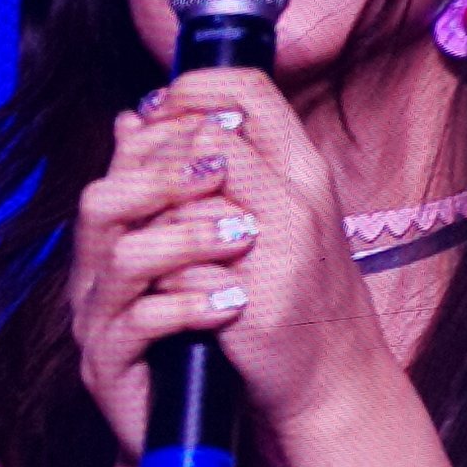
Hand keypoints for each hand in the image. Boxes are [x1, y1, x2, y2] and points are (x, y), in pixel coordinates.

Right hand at [70, 103, 262, 456]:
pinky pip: (137, 326)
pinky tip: (232, 301)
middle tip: (223, 172)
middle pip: (101, 201)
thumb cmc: (205, 332)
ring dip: (185, 240)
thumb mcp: (205, 256)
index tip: (227, 128)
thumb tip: (182, 127)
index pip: (122, 163)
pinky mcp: (108, 367)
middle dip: (164, 178)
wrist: (191, 426)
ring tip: (242, 239)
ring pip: (121, 259)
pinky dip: (188, 306)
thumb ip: (194, 195)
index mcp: (118, 233)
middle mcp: (96, 270)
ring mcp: (98, 319)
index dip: (168, 137)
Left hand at [127, 73, 388, 431]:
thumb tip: (131, 118)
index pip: (247, 88)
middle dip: (159, 157)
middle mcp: (301, 201)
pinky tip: (167, 288)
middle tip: (137, 182)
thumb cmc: (300, 290)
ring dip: (153, 221)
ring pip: (185, 203)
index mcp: (307, 170)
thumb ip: (219, 163)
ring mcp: (280, 252)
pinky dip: (161, 275)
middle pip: (209, 138)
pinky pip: (180, 267)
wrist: (335, 377)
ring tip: (152, 243)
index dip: (190, 89)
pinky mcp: (253, 303)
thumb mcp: (277, 213)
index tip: (155, 111)